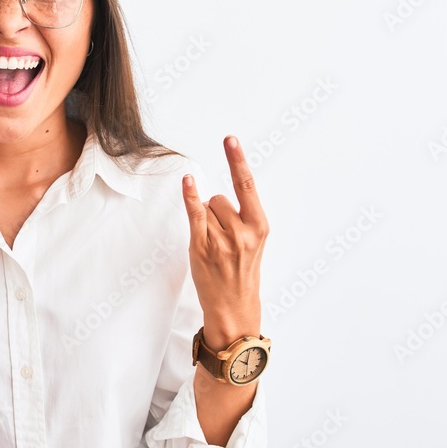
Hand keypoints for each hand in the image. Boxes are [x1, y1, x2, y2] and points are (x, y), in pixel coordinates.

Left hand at [182, 136, 268, 352]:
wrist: (234, 308)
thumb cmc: (242, 273)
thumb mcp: (253, 242)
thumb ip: (241, 217)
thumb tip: (214, 196)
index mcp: (259, 227)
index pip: (246, 186)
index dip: (237, 160)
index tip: (230, 139)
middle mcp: (242, 231)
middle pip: (219, 198)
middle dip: (216, 211)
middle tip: (223, 239)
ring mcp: (221, 239)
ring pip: (205, 208)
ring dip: (205, 221)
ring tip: (214, 246)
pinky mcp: (202, 246)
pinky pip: (194, 213)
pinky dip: (189, 195)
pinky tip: (187, 181)